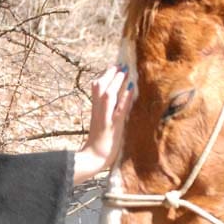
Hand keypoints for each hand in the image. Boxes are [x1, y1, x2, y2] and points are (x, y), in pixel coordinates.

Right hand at [73, 64, 133, 184]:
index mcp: (95, 112)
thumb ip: (104, 117)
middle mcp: (98, 112)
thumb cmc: (97, 147)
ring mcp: (105, 119)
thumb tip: (113, 108)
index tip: (113, 68)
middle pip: (100, 88)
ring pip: (108, 95)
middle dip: (110, 75)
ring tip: (125, 71)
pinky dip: (125, 97)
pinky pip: (120, 109)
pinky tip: (132, 88)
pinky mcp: (112, 127)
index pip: (97, 89)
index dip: (104, 77)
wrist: (92, 159)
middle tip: (120, 64)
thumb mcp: (100, 128)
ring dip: (116, 82)